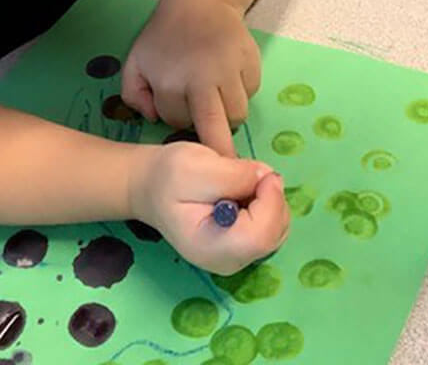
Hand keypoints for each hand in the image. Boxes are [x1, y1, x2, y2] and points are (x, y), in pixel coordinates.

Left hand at [121, 0, 260, 155]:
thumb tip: (154, 118)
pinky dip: (241, 92)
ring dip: (227, 114)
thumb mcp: (136, 61)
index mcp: (171, 80)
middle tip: (225, 165)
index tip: (175, 105)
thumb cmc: (165, 35)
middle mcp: (204, 78)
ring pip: (237, 115)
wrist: (201, 1)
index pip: (178, 121)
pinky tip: (227, 75)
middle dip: (221, 152)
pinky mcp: (252, 63)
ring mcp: (231, 70)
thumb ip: (134, 95)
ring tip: (214, 96)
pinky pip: (251, 94)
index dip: (175, 116)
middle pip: (217, 129)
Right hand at [130, 142, 288, 273]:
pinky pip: (270, 228)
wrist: (150, 187)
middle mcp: (228, 262)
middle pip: (273, 234)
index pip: (260, 235)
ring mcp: (237, 259)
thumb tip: (268, 177)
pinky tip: (240, 192)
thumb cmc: (167, 176)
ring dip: (269, 200)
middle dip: (271, 198)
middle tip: (248, 172)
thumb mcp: (195, 164)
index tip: (263, 172)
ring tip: (239, 181)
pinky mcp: (242, 250)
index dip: (271, 201)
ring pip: (277, 230)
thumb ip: (234, 174)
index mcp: (210, 247)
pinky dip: (265, 205)